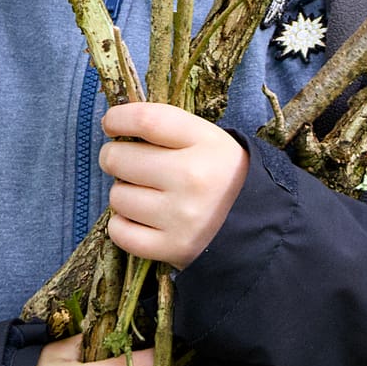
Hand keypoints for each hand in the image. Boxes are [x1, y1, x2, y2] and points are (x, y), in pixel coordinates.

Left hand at [99, 103, 246, 268]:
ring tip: (144, 195)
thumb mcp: (208, 140)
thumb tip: (114, 124)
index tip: (110, 124)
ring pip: (117, 197)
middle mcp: (193, 177)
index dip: (118, 118)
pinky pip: (120, 232)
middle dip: (113, 158)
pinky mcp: (173, 247)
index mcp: (205, 143)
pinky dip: (122, 225)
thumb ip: (167, 128)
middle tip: (126, 163)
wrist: (256, 227)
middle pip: (120, 158)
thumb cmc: (221, 175)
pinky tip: (140, 219)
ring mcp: (182, 215)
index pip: (147, 120)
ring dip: (123, 194)